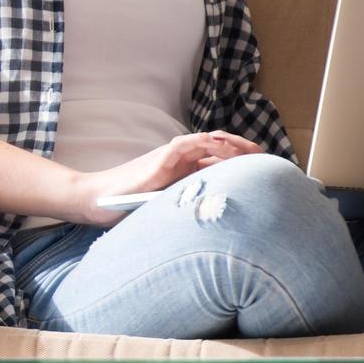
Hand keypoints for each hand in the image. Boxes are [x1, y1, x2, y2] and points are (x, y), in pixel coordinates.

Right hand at [73, 131, 261, 215]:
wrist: (98, 201)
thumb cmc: (129, 208)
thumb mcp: (168, 209)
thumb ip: (190, 206)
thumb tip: (223, 221)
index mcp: (183, 171)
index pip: (218, 160)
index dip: (242, 161)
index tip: (262, 169)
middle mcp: (179, 160)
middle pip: (218, 147)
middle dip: (243, 149)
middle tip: (265, 157)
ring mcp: (170, 157)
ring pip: (208, 141)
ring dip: (231, 144)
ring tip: (252, 151)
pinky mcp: (160, 158)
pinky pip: (188, 145)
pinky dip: (207, 144)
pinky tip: (224, 150)